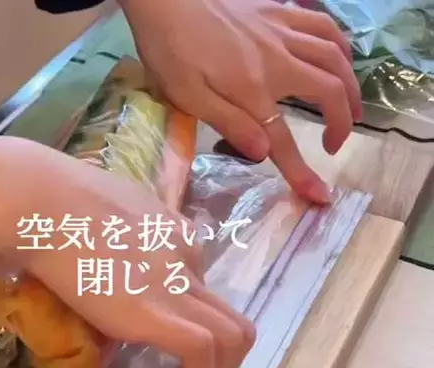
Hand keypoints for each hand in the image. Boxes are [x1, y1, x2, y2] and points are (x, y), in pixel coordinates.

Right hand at [0, 138, 255, 367]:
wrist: (39, 205)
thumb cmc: (53, 203)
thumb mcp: (101, 212)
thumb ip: (118, 234)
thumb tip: (105, 256)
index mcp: (173, 232)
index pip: (198, 277)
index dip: (185, 308)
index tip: (156, 325)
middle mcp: (187, 258)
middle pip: (232, 315)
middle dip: (221, 351)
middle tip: (186, 367)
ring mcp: (178, 286)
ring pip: (236, 337)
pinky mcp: (159, 313)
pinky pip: (205, 352)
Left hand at [121, 0, 361, 203]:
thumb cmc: (171, 51)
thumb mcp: (188, 96)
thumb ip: (228, 123)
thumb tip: (263, 153)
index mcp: (252, 90)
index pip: (284, 140)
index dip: (303, 172)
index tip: (320, 196)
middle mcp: (278, 60)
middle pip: (329, 90)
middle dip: (342, 121)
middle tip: (335, 143)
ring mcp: (281, 32)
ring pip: (335, 55)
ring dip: (350, 84)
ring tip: (348, 105)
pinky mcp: (278, 11)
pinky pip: (322, 25)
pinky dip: (339, 44)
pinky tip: (338, 57)